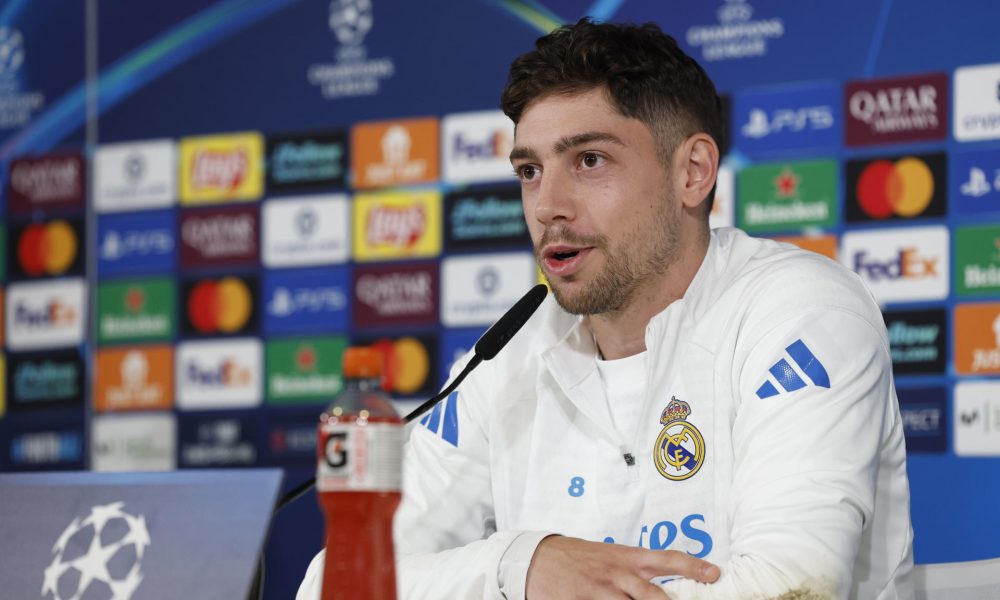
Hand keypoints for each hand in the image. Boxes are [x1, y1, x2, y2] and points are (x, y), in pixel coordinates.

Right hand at [525, 536, 719, 599]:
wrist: (535, 559)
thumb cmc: (576, 558)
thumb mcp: (608, 556)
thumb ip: (633, 569)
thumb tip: (663, 584)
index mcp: (626, 558)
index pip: (666, 559)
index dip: (693, 566)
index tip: (715, 574)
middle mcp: (617, 573)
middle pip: (653, 596)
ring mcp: (599, 590)